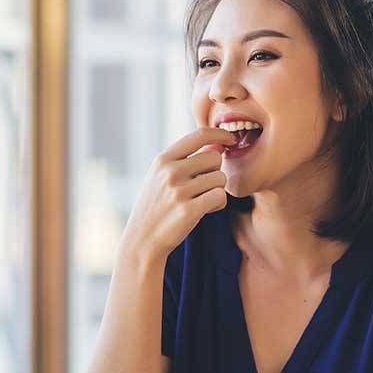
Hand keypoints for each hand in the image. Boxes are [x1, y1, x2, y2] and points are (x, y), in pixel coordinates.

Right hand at [118, 127, 234, 267]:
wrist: (142, 239)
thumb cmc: (156, 205)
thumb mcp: (160, 176)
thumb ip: (184, 159)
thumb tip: (217, 144)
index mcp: (163, 159)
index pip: (199, 135)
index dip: (220, 134)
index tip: (230, 139)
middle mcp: (170, 171)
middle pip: (215, 157)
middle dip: (215, 171)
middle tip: (203, 187)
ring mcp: (178, 191)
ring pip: (220, 178)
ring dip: (216, 190)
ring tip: (200, 200)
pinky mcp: (188, 210)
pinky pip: (220, 196)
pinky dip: (218, 204)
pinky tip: (205, 210)